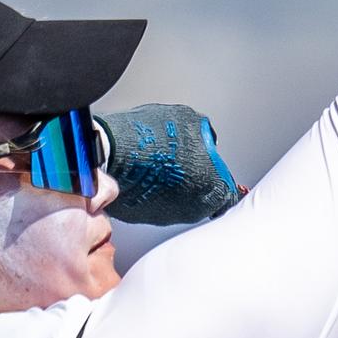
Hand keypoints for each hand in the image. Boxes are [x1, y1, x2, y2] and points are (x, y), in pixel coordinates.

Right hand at [94, 103, 242, 225]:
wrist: (109, 151)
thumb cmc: (149, 137)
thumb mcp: (187, 119)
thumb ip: (203, 133)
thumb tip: (203, 137)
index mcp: (210, 187)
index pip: (228, 194)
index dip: (219, 180)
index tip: (213, 173)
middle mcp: (191, 209)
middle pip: (202, 200)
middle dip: (195, 184)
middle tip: (182, 164)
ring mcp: (165, 216)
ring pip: (176, 204)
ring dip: (172, 189)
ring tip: (157, 166)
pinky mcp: (141, 218)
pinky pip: (152, 206)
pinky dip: (151, 194)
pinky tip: (142, 174)